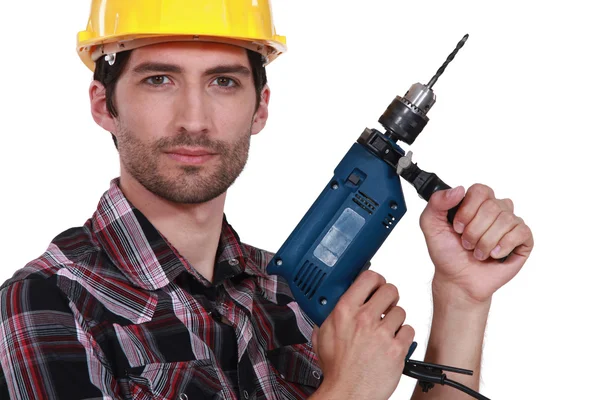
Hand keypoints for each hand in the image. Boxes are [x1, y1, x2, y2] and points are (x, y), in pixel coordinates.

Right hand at [311, 270, 413, 399]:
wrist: (348, 393)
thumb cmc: (337, 369)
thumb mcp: (323, 336)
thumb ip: (330, 316)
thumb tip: (332, 304)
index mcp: (345, 311)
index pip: (369, 277)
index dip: (376, 279)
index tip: (376, 285)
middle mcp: (364, 319)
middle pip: (390, 290)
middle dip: (389, 297)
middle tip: (385, 306)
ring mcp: (382, 334)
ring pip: (401, 311)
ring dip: (395, 320)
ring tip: (386, 330)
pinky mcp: (396, 349)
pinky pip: (409, 330)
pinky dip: (403, 336)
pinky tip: (393, 342)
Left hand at [419, 183, 533, 303]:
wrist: (458, 280)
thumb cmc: (446, 252)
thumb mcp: (430, 225)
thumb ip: (436, 203)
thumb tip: (459, 189)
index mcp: (475, 202)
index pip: (480, 191)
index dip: (468, 210)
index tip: (457, 228)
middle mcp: (495, 209)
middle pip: (493, 206)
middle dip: (474, 231)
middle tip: (466, 244)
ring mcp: (510, 223)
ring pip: (506, 220)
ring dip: (486, 242)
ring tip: (478, 253)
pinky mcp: (523, 239)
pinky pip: (522, 232)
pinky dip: (504, 245)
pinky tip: (494, 254)